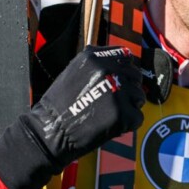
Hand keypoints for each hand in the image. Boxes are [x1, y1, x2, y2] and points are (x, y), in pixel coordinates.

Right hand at [0, 45, 144, 188]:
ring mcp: (117, 91)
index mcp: (94, 56)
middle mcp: (108, 69)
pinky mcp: (122, 113)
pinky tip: (110, 125)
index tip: (120, 81)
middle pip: (136, 76)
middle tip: (112, 103)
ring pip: (139, 96)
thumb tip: (123, 64)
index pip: (126, 56)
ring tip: (108, 114)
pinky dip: (127, 124)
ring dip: (129, 107)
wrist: (49, 132)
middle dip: (128, 89)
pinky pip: (137, 117)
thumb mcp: (74, 71)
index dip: (124, 70)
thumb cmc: (60, 105)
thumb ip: (98, 64)